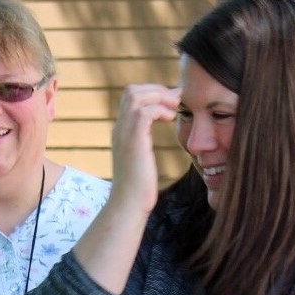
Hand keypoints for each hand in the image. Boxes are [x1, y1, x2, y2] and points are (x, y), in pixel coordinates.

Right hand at [110, 83, 180, 215]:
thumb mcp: (141, 157)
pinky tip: (171, 119)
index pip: (131, 96)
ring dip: (159, 97)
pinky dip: (160, 109)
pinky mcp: (133, 141)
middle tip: (175, 102)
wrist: (129, 205)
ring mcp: (124, 133)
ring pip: (136, 96)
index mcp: (121, 131)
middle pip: (132, 90)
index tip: (171, 103)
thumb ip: (144, 140)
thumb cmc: (139, 186)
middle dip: (157, 90)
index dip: (153, 93)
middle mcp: (119, 128)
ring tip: (174, 108)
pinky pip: (144, 111)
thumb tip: (157, 131)